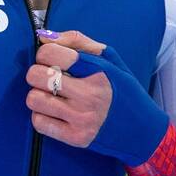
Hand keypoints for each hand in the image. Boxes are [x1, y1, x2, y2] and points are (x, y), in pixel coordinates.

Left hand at [24, 29, 167, 166]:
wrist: (142, 130)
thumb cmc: (123, 90)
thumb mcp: (110, 59)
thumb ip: (78, 41)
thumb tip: (43, 37)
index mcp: (98, 70)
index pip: (50, 53)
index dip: (44, 53)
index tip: (52, 59)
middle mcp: (90, 94)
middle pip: (35, 76)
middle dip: (38, 74)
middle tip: (50, 79)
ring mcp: (82, 118)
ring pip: (33, 99)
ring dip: (38, 96)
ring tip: (53, 97)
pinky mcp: (76, 138)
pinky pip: (38, 122)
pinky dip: (42, 116)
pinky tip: (56, 114)